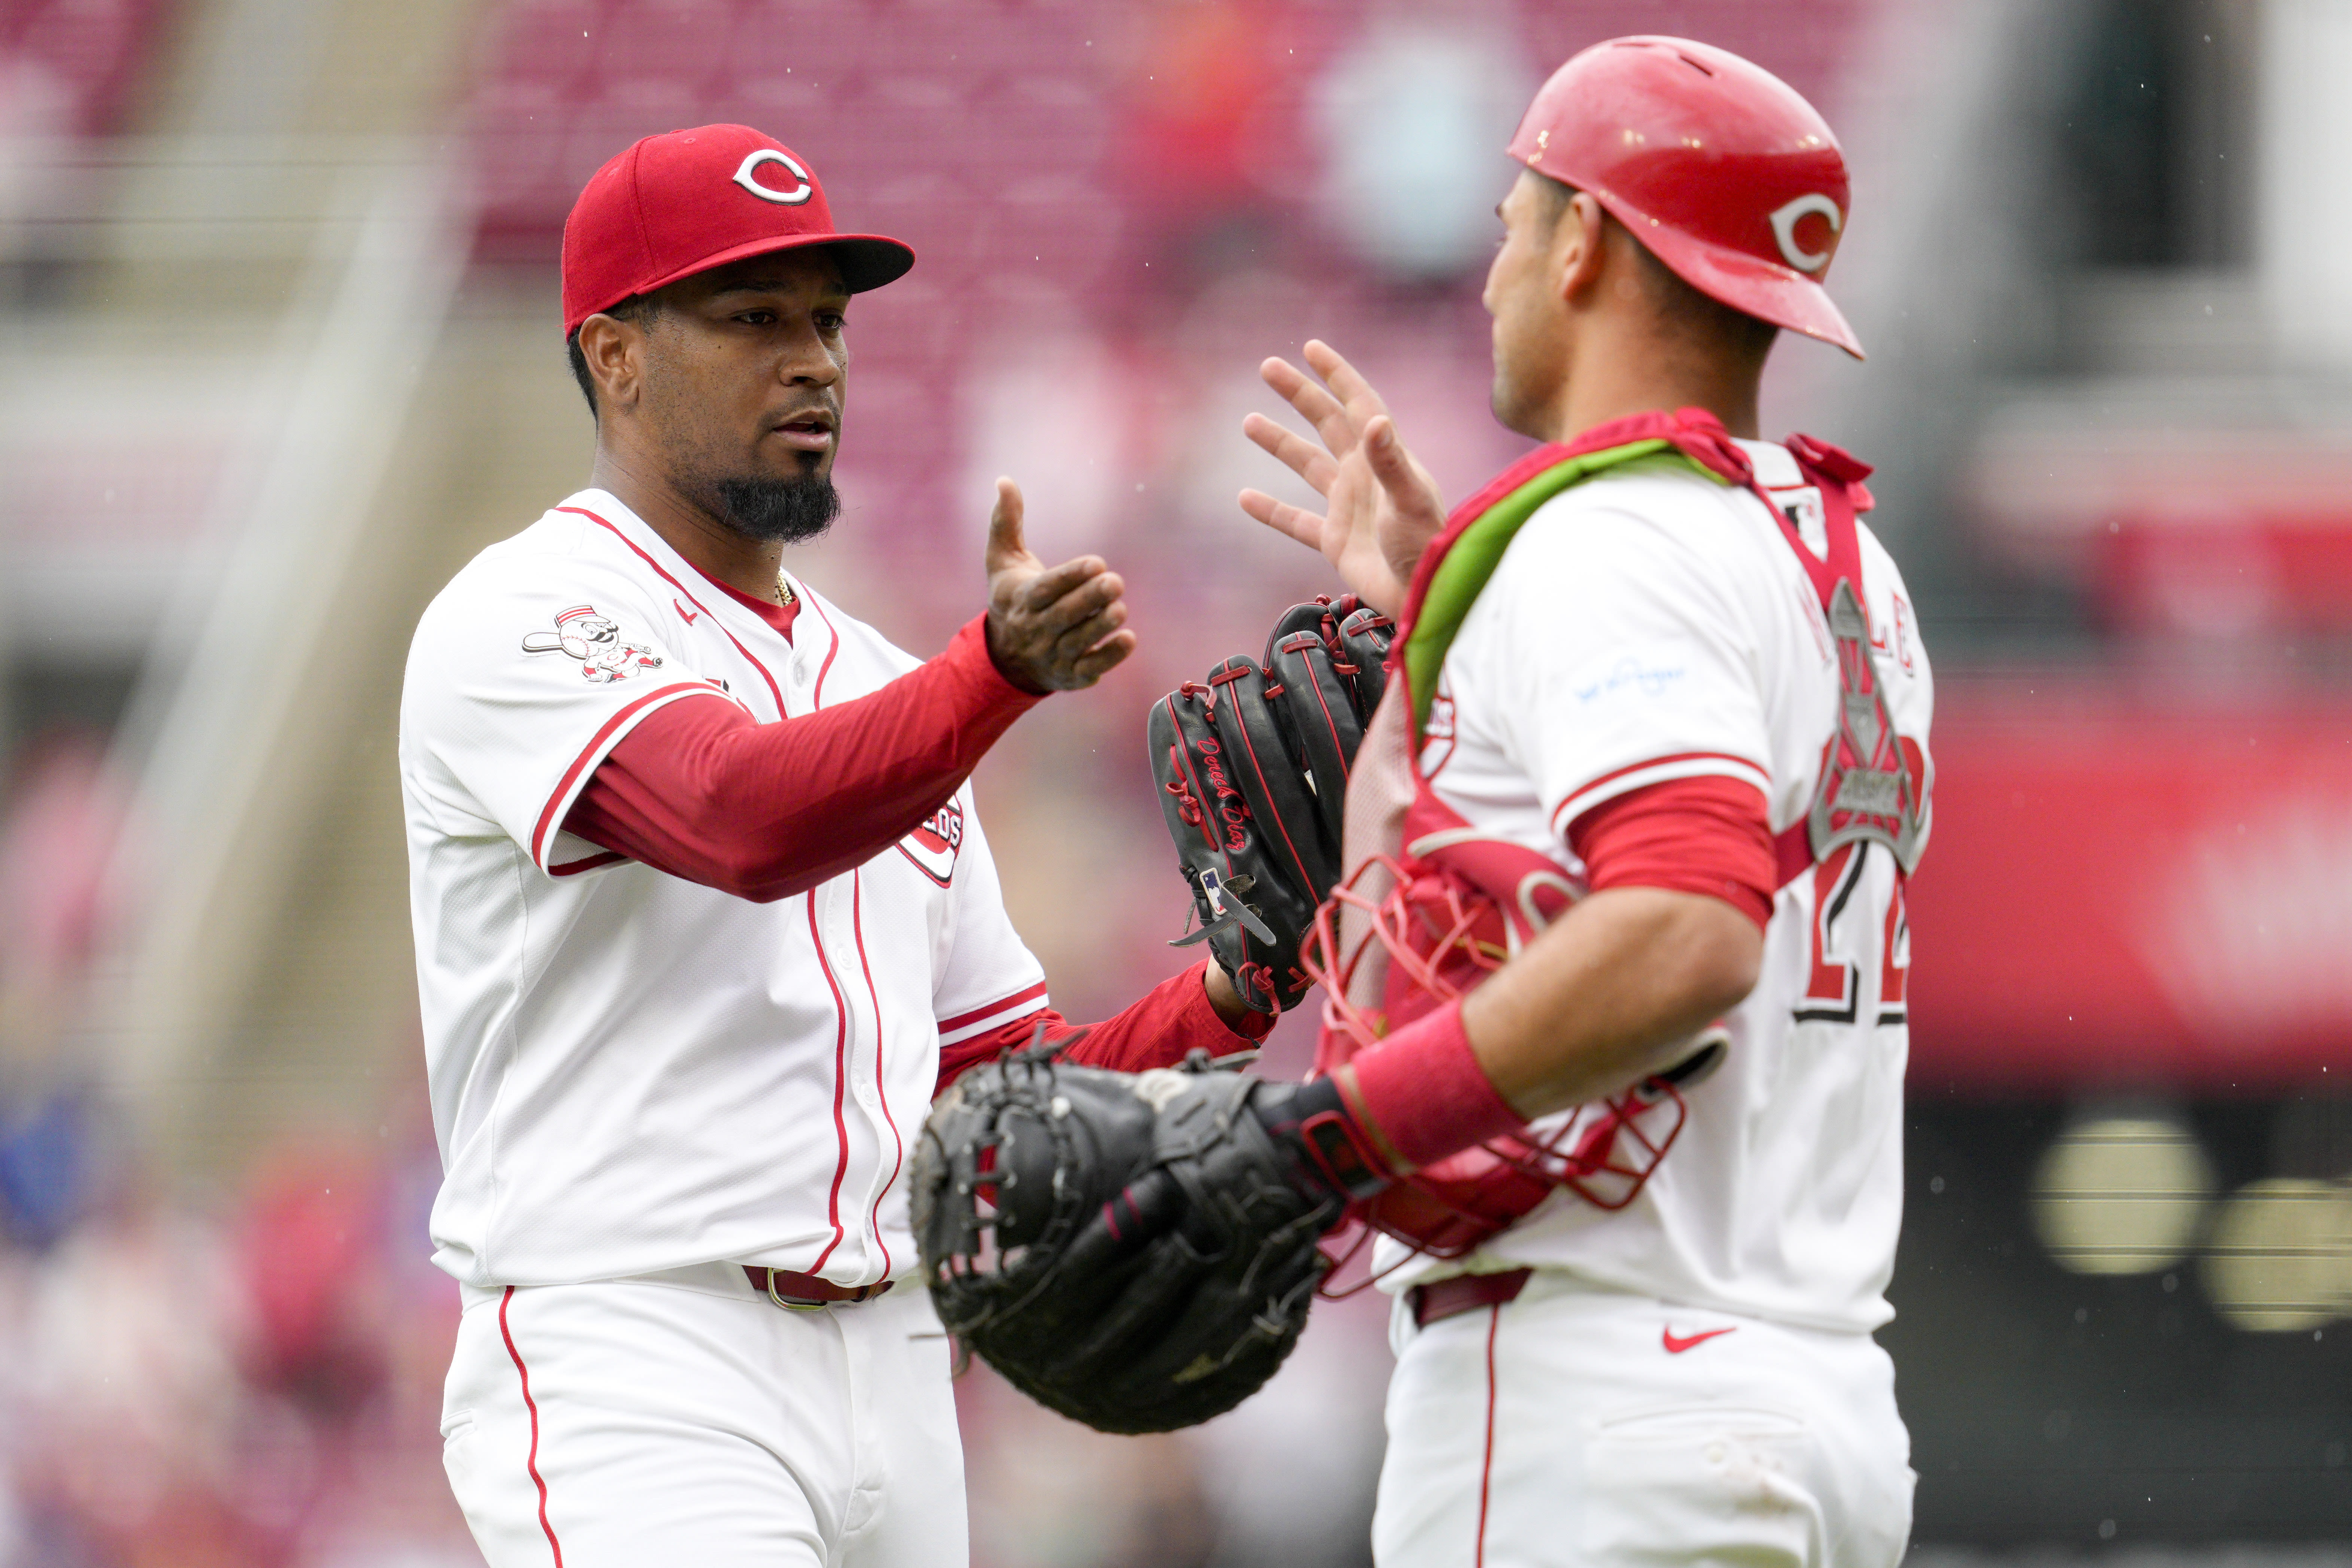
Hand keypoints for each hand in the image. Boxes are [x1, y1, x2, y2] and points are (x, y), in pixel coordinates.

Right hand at [983, 477, 1135, 692]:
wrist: (1005, 658)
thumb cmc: (1011, 597)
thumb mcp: (1003, 560)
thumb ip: (1006, 522)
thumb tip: (1004, 480)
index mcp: (1020, 599)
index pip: (1045, 589)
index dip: (1071, 576)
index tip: (1097, 561)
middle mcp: (1034, 630)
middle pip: (1062, 616)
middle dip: (1090, 600)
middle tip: (1116, 582)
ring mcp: (1051, 655)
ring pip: (1077, 642)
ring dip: (1100, 626)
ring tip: (1120, 609)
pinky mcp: (1069, 675)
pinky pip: (1090, 668)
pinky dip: (1109, 657)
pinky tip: (1128, 639)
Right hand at [1239, 340, 1446, 617]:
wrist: (1427, 598)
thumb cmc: (1428, 548)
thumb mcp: (1410, 501)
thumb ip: (1391, 462)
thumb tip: (1374, 420)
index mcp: (1383, 457)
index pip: (1358, 403)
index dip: (1336, 374)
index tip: (1311, 348)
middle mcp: (1364, 475)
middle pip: (1326, 423)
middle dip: (1299, 394)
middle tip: (1268, 367)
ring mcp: (1348, 507)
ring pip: (1307, 466)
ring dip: (1279, 443)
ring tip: (1249, 421)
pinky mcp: (1335, 541)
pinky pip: (1296, 522)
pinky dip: (1271, 511)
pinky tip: (1244, 498)